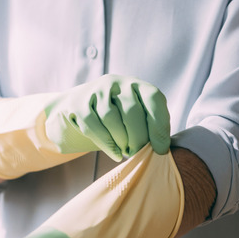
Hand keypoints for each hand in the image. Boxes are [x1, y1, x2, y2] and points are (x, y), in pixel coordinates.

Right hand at [44, 74, 170, 160]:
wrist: (76, 111)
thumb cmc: (116, 120)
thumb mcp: (136, 117)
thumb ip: (149, 126)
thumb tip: (162, 148)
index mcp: (137, 84)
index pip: (153, 98)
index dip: (159, 125)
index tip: (160, 149)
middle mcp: (117, 82)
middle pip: (131, 110)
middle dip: (138, 137)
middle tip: (139, 152)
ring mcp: (95, 90)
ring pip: (111, 118)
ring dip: (122, 141)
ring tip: (126, 152)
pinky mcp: (77, 103)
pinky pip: (93, 126)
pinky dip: (107, 144)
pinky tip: (116, 154)